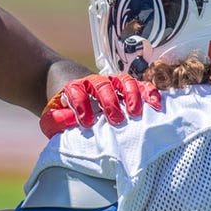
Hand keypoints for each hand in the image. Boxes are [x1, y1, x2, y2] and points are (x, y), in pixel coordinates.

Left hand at [39, 73, 161, 137]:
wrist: (71, 88)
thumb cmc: (66, 110)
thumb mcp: (54, 116)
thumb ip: (55, 122)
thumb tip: (63, 128)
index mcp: (74, 88)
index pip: (76, 91)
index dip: (80, 104)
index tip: (86, 121)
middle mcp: (94, 82)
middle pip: (102, 85)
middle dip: (109, 102)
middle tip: (115, 119)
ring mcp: (112, 83)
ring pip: (123, 81)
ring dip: (130, 95)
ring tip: (135, 112)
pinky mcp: (126, 87)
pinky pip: (139, 85)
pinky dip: (148, 92)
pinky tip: (155, 105)